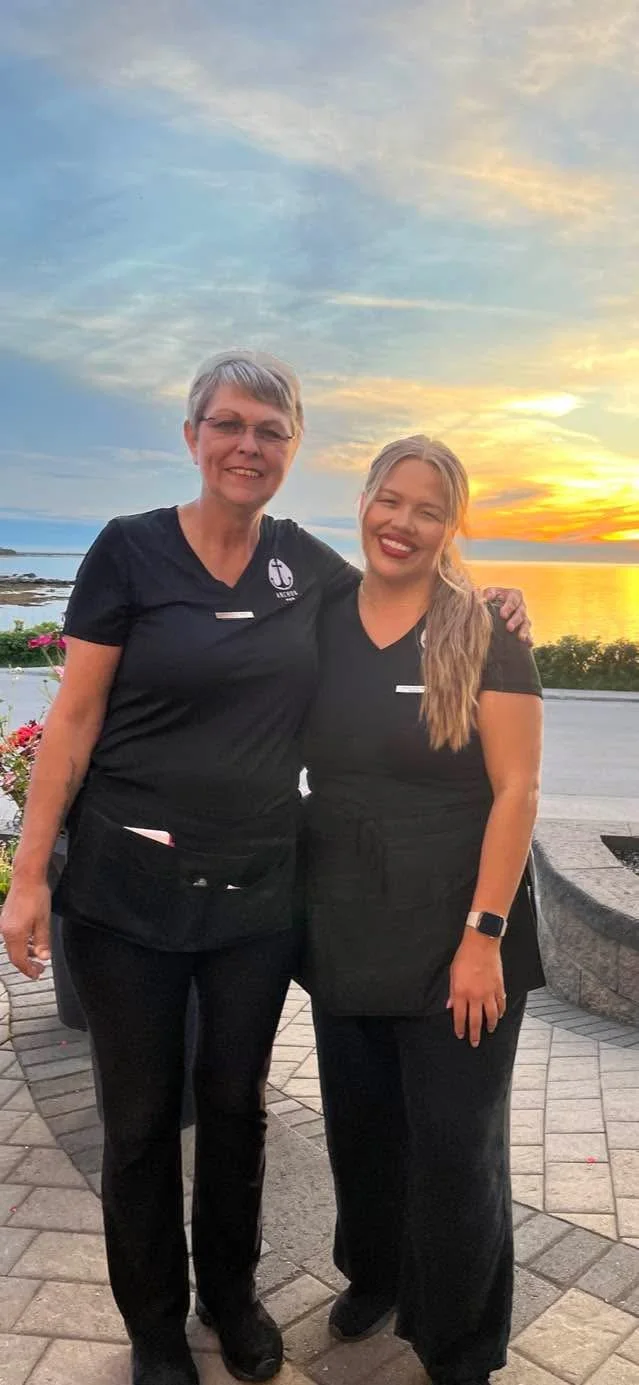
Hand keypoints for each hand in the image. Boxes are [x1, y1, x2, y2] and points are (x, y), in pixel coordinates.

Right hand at [0, 878, 51, 979]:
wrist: (26, 878)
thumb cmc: (37, 897)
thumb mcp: (44, 921)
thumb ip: (43, 942)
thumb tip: (43, 958)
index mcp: (15, 934)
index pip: (20, 960)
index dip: (29, 970)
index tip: (38, 974)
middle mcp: (6, 931)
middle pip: (14, 956)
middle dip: (26, 964)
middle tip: (39, 969)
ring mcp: (4, 925)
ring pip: (13, 947)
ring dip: (25, 953)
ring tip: (38, 955)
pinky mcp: (6, 919)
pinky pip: (12, 937)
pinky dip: (22, 943)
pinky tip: (32, 941)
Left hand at [447, 930, 505, 1046]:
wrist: (481, 944)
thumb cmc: (464, 956)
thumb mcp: (452, 973)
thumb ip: (452, 992)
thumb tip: (450, 1006)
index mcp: (461, 992)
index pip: (460, 1016)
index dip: (460, 1028)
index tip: (460, 1035)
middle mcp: (475, 996)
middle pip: (476, 1020)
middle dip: (475, 1034)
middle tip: (475, 1042)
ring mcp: (489, 993)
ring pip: (491, 1015)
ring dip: (490, 1025)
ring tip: (489, 1030)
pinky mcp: (499, 987)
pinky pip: (501, 1004)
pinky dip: (500, 1012)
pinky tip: (499, 1016)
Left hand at [481, 586, 531, 643]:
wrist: (493, 606)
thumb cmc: (492, 597)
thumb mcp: (490, 592)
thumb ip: (489, 593)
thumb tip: (486, 598)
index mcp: (514, 595)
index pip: (513, 599)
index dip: (509, 607)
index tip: (503, 615)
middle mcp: (521, 606)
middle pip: (521, 612)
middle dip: (515, 620)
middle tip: (509, 628)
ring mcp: (523, 617)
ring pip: (526, 623)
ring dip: (524, 630)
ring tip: (521, 638)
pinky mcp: (523, 628)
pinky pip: (528, 633)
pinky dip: (529, 638)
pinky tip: (529, 643)